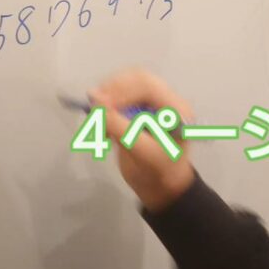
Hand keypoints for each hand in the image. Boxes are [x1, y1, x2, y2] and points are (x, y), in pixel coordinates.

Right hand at [89, 68, 195, 212]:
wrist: (159, 188)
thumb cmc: (157, 172)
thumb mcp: (139, 151)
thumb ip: (118, 126)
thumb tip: (94, 101)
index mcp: (175, 109)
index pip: (147, 86)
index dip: (122, 91)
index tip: (100, 105)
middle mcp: (164, 100)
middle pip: (134, 79)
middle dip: (112, 91)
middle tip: (93, 107)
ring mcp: (150, 103)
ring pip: (123, 86)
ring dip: (106, 100)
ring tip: (97, 122)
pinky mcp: (136, 108)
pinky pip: (117, 98)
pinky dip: (105, 109)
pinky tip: (102, 127)